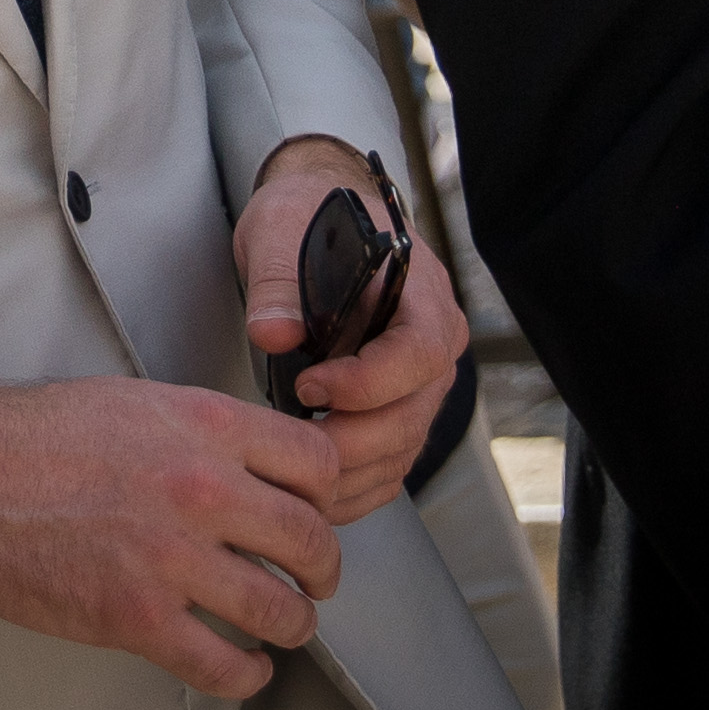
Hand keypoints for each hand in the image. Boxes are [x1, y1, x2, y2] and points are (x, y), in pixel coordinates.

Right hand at [0, 372, 343, 697]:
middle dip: (322, 571)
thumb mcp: (140, 402)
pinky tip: (246, 666)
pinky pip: (224, 665)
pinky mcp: (137, 616)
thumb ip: (206, 433)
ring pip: (280, 610)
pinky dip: (249, 674)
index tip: (312, 515)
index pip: (320, 467)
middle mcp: (202, 487)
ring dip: (292, 625)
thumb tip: (259, 469)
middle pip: (314, 542)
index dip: (327, 499)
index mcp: (207, 426)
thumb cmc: (41, 434)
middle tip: (312, 581)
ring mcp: (171, 556)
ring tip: (282, 625)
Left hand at [238, 136, 468, 517]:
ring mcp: (421, 386)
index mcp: (422, 297)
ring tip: (289, 471)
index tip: (309, 385)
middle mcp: (435, 347)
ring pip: (401, 450)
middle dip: (349, 441)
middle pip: (411, 416)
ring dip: (347, 472)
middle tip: (289, 446)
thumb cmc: (308, 220)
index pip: (417, 354)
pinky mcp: (400, 412)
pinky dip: (353, 488)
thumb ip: (278, 280)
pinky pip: (389, 466)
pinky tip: (309, 490)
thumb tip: (273, 334)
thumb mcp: (281, 232)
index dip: (367, 383)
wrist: (319, 219)